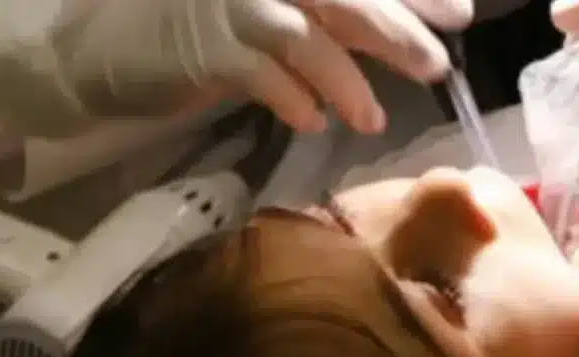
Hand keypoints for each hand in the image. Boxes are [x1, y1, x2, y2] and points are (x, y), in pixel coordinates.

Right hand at [0, 0, 471, 136]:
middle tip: (438, 63)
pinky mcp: (201, 49)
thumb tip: (411, 30)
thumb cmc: (215, 29)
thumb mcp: (284, 12)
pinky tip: (315, 123)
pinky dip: (291, 98)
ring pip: (303, 34)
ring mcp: (228, 6)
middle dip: (396, 26)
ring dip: (345, 78)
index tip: (459, 10)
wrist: (118, 48)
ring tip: (374, 119)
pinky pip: (258, 73)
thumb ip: (338, 15)